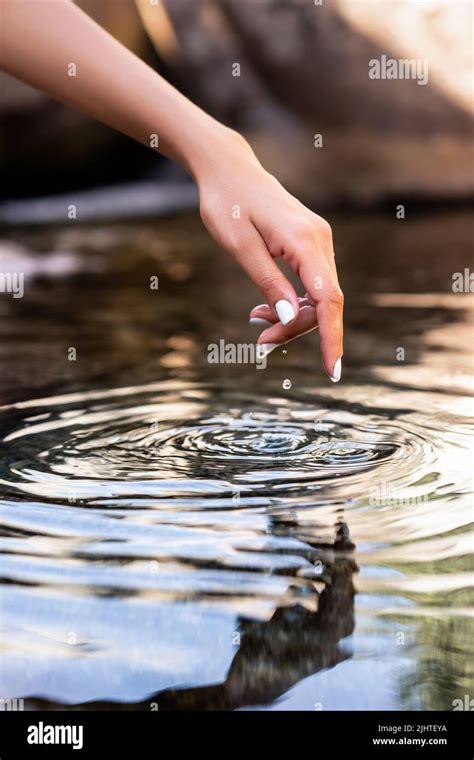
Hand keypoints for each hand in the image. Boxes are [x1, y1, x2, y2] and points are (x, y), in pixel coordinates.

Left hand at [195, 129, 343, 380]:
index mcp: (304, 241)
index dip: (332, 337)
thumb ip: (268, 283)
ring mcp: (319, 240)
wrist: (228, 169)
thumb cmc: (226, 203)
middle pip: (324, 302)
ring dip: (292, 317)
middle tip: (260, 343)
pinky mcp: (310, 243)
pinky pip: (311, 283)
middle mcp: (320, 240)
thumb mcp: (240, 247)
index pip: (329, 299)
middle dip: (297, 329)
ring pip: (318, 295)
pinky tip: (265, 309)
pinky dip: (293, 302)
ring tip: (255, 322)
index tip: (333, 371)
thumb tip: (291, 318)